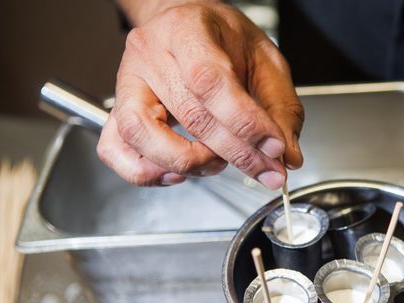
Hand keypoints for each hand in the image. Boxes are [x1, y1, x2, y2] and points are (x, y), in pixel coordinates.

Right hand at [97, 1, 302, 187]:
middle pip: (190, 115)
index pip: (211, 81)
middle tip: (268, 170)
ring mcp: (127, 84)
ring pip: (142, 135)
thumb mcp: (265, 62)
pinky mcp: (117, 112)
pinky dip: (147, 173)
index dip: (245, 122)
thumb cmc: (223, 42)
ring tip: (218, 163)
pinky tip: (180, 173)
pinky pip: (116, 150)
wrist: (185, 27)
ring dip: (189, 163)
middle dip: (237, 153)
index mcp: (188, 31)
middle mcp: (150, 55)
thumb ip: (281, 109)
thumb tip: (287, 155)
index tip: (274, 146)